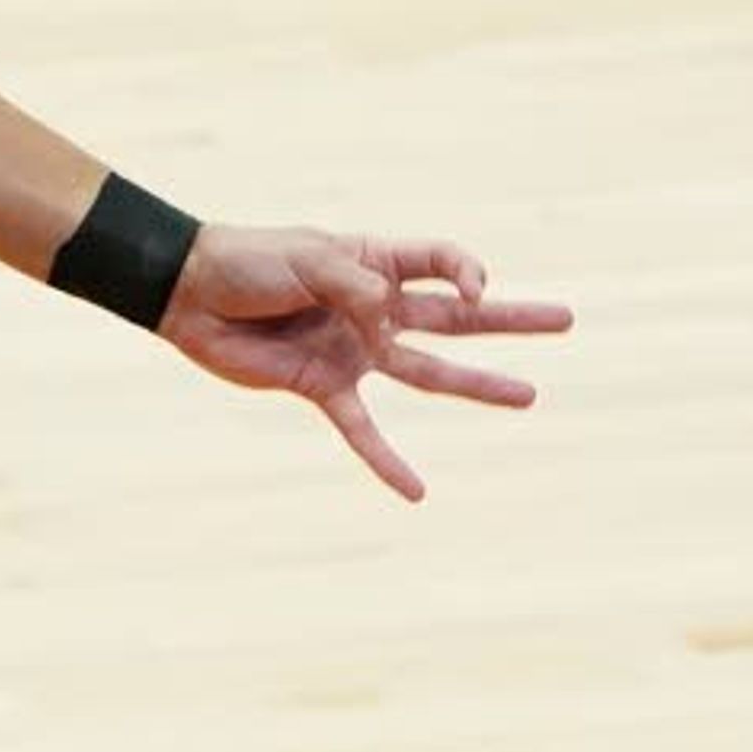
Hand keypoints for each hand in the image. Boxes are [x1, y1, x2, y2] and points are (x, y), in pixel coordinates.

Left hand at [158, 226, 571, 501]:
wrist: (187, 292)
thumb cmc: (247, 261)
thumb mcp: (308, 259)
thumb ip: (355, 289)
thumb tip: (386, 322)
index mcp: (374, 262)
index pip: (441, 261)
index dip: (467, 271)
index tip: (478, 287)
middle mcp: (373, 307)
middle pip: (455, 316)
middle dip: (510, 317)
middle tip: (565, 318)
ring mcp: (354, 349)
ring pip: (428, 372)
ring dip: (477, 383)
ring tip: (529, 397)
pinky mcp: (323, 386)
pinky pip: (363, 430)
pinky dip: (387, 461)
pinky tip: (418, 492)